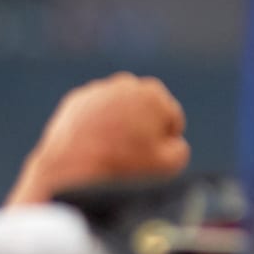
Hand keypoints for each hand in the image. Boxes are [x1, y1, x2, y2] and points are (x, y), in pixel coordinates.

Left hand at [9, 74, 189, 204]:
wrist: (74, 169)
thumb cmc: (125, 167)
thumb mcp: (168, 166)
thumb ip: (179, 149)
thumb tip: (172, 142)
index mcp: (154, 93)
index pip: (171, 120)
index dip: (164, 143)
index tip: (149, 157)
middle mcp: (126, 83)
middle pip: (144, 111)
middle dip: (142, 128)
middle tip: (130, 154)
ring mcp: (98, 90)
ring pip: (118, 112)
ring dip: (118, 126)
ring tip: (109, 152)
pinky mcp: (75, 100)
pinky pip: (94, 115)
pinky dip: (95, 127)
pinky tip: (91, 146)